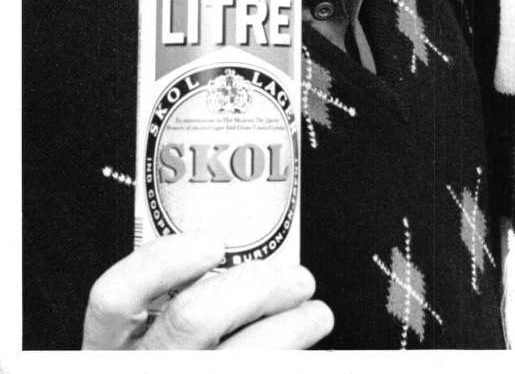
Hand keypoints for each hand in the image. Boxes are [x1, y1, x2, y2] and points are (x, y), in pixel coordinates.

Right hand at [82, 232, 333, 349]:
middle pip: (192, 318)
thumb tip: (240, 260)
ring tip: (316, 313)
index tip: (214, 243)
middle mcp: (140, 369)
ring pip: (240, 357)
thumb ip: (170, 304)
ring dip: (290, 328)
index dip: (165, 262)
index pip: (114, 297)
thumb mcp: (144, 341)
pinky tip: (311, 352)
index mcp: (109, 349)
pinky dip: (293, 360)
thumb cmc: (167, 359)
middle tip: (294, 278)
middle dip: (256, 287)